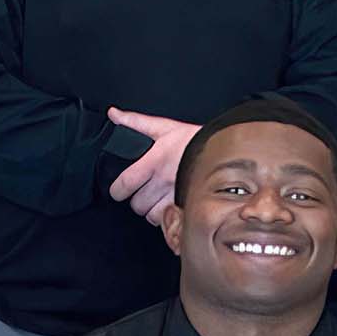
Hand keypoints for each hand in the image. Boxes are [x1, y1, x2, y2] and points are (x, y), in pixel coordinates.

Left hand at [107, 110, 197, 224]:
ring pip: (152, 216)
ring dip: (152, 211)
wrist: (224, 149)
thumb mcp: (164, 127)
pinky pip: (170, 221)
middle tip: (143, 194)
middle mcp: (162, 181)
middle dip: (138, 201)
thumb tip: (113, 114)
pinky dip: (168, 218)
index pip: (123, 185)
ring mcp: (176, 196)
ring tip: (157, 201)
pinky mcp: (189, 206)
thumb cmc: (194, 139)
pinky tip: (170, 208)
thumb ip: (135, 122)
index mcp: (153, 162)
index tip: (119, 191)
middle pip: (137, 205)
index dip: (117, 191)